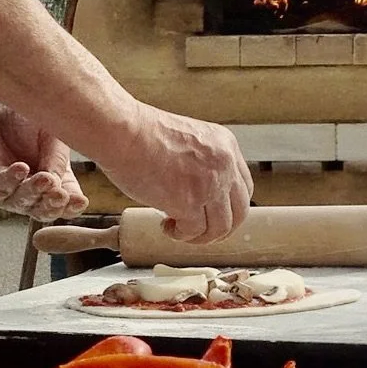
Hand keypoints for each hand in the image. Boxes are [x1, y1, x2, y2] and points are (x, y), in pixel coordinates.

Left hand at [0, 103, 87, 222]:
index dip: (73, 206)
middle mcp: (32, 194)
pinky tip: (21, 169)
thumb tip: (56, 183)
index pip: (66, 205)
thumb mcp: (53, 137)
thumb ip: (57, 160)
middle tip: (60, 195)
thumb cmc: (29, 122)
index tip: (80, 201)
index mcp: (55, 185)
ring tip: (43, 179)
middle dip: (52, 205)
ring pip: (21, 202)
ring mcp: (8, 192)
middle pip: (43, 211)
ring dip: (33, 191)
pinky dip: (10, 180)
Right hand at [94, 104, 253, 243]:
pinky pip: (194, 232)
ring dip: (199, 236)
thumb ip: (202, 164)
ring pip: (220, 228)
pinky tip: (166, 226)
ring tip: (177, 229)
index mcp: (225, 145)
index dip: (229, 207)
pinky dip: (180, 235)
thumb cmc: (141, 134)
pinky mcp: (189, 202)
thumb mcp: (187, 141)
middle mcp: (224, 165)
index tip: (212, 214)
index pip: (243, 187)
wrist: (123, 131)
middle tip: (199, 231)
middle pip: (240, 211)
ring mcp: (209, 184)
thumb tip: (200, 195)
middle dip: (220, 228)